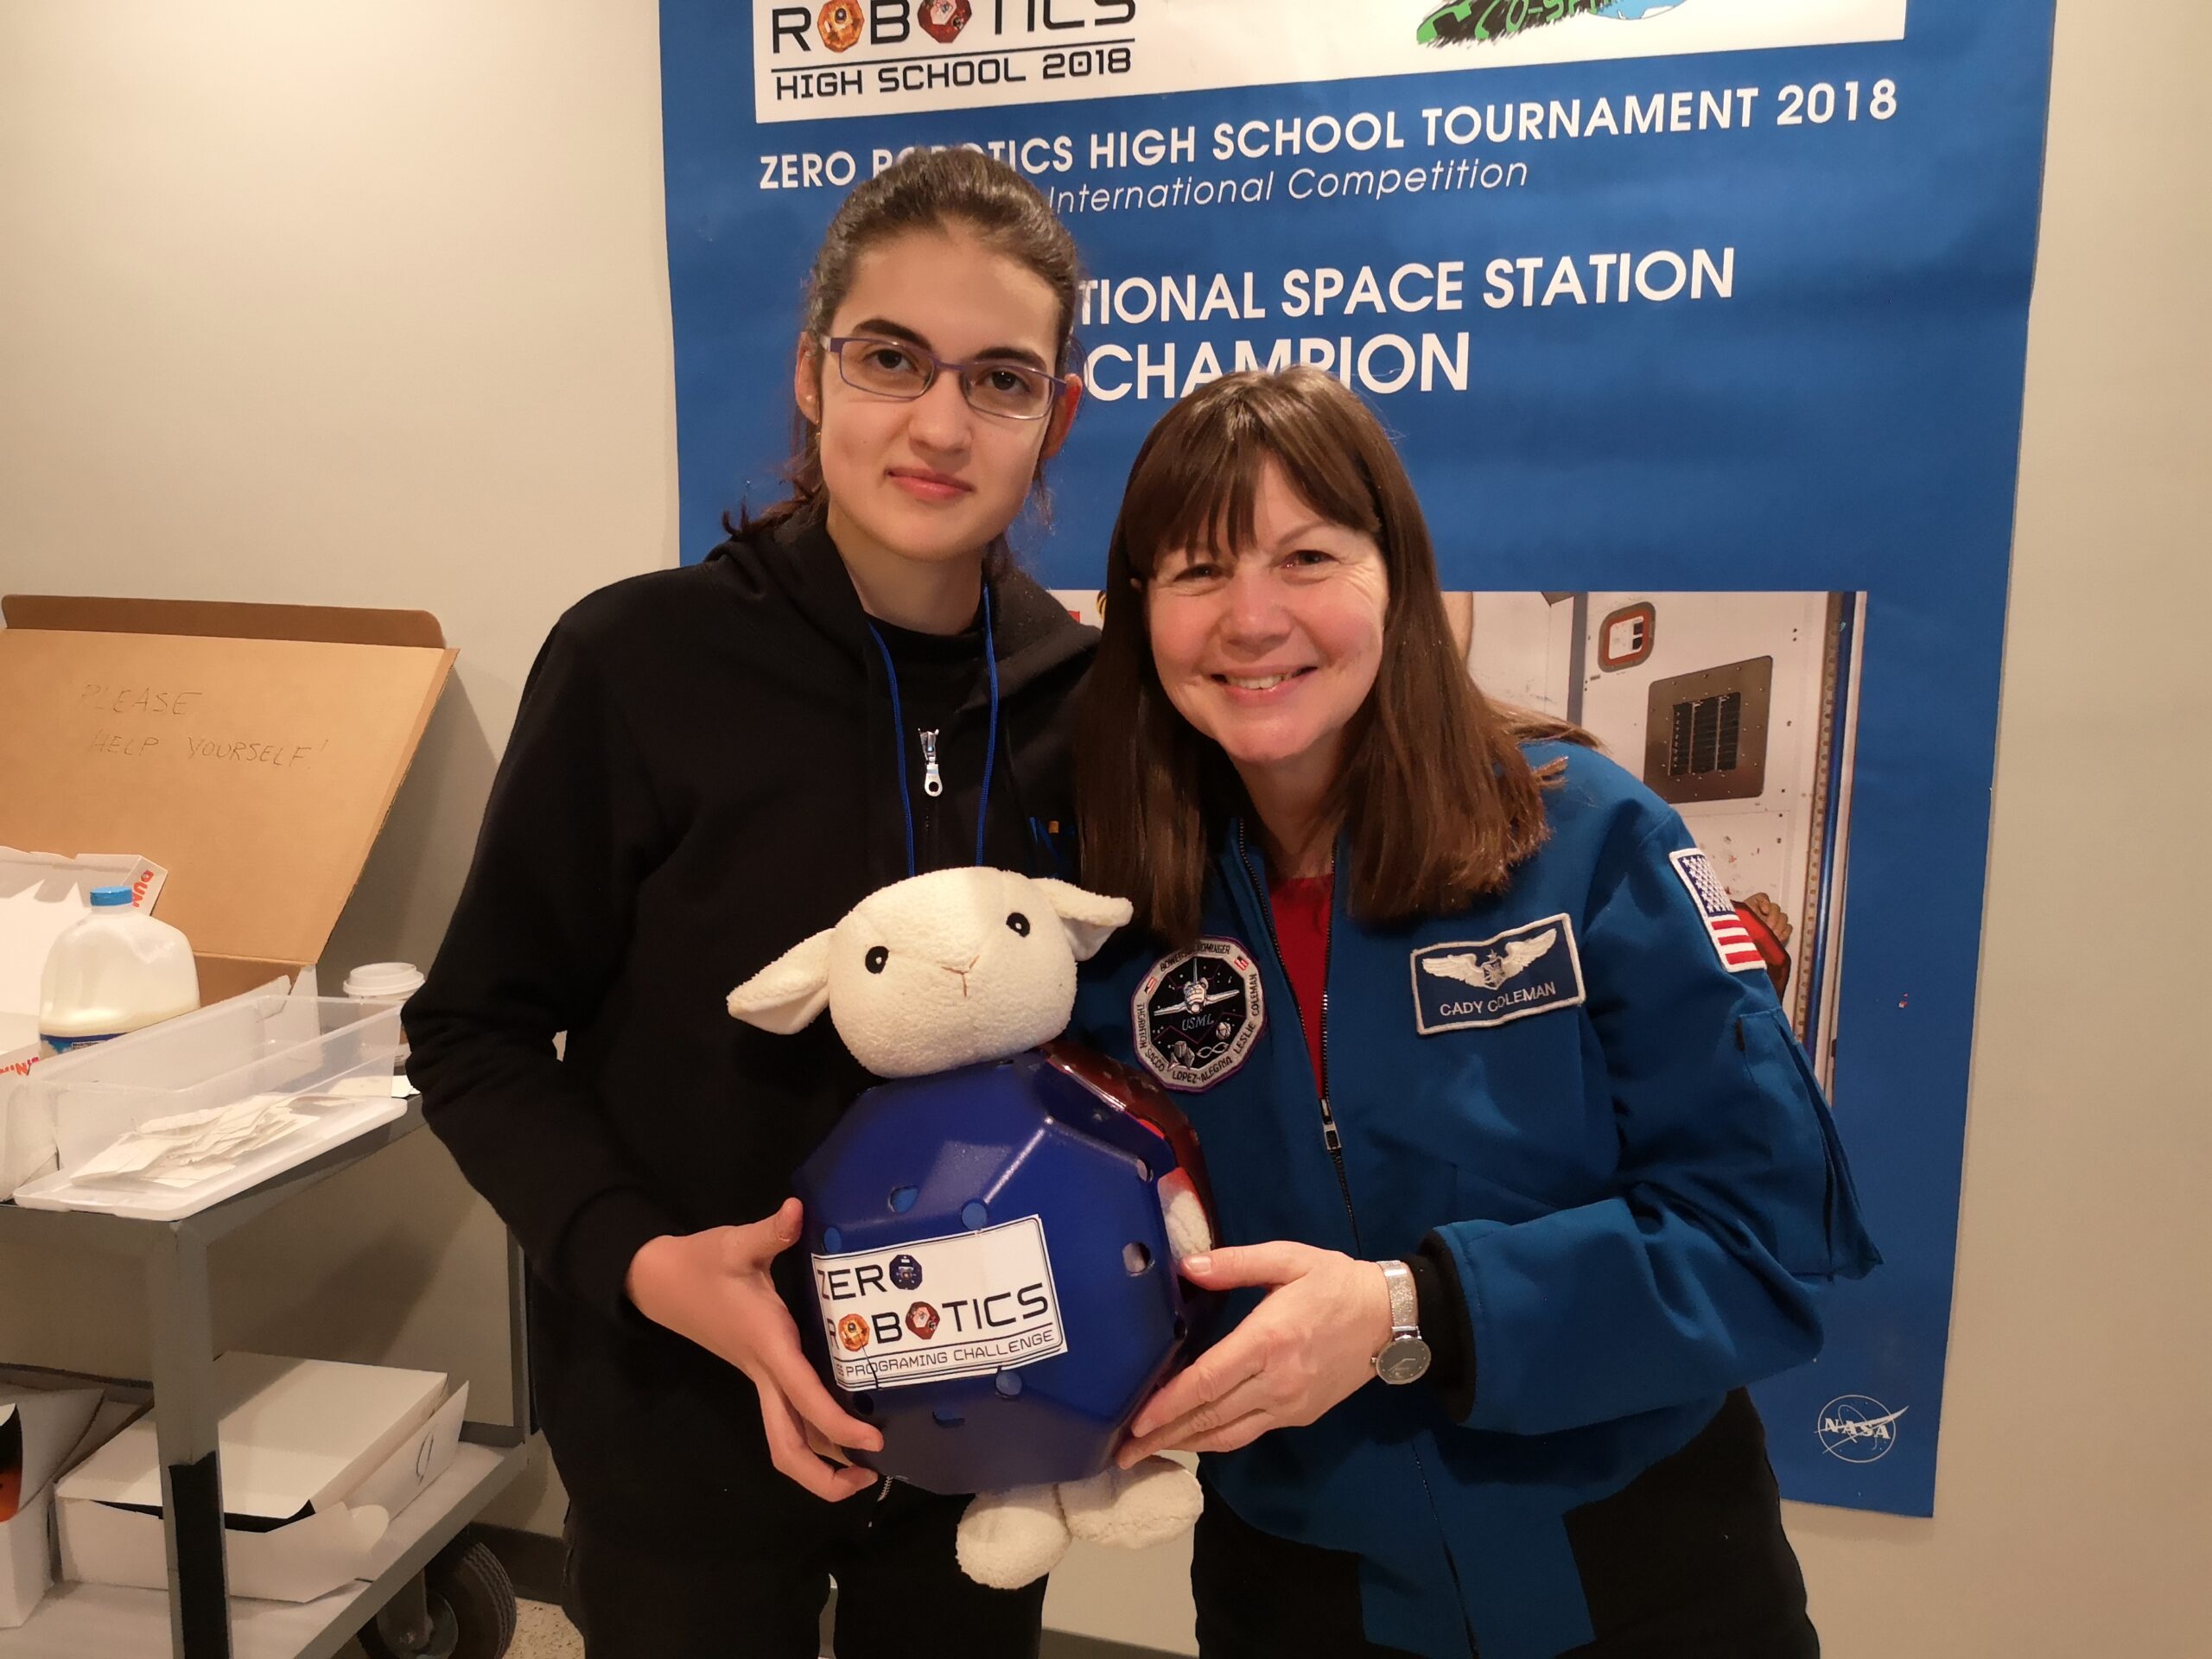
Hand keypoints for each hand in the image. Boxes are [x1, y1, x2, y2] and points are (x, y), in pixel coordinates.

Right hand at [625, 1199, 882, 1500]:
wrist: (658, 1280)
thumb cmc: (700, 1264)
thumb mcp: (735, 1243)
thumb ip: (770, 1232)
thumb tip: (796, 1210)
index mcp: (766, 1346)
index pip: (804, 1397)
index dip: (838, 1424)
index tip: (873, 1438)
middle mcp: (764, 1372)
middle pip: (787, 1447)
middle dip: (824, 1476)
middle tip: (871, 1476)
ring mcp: (759, 1378)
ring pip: (785, 1439)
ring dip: (821, 1463)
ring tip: (866, 1465)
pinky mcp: (759, 1372)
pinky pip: (787, 1416)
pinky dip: (814, 1433)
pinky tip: (844, 1426)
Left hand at [1116, 1243, 1392, 1465]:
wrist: (1391, 1318)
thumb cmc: (1335, 1282)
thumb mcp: (1289, 1259)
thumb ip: (1236, 1263)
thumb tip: (1186, 1266)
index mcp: (1268, 1340)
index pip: (1206, 1381)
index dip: (1167, 1404)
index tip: (1134, 1420)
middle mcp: (1276, 1381)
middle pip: (1209, 1416)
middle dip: (1162, 1435)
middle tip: (1121, 1451)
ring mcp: (1288, 1405)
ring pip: (1226, 1433)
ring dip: (1183, 1444)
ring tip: (1145, 1452)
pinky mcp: (1298, 1416)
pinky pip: (1246, 1433)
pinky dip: (1214, 1440)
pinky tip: (1191, 1438)